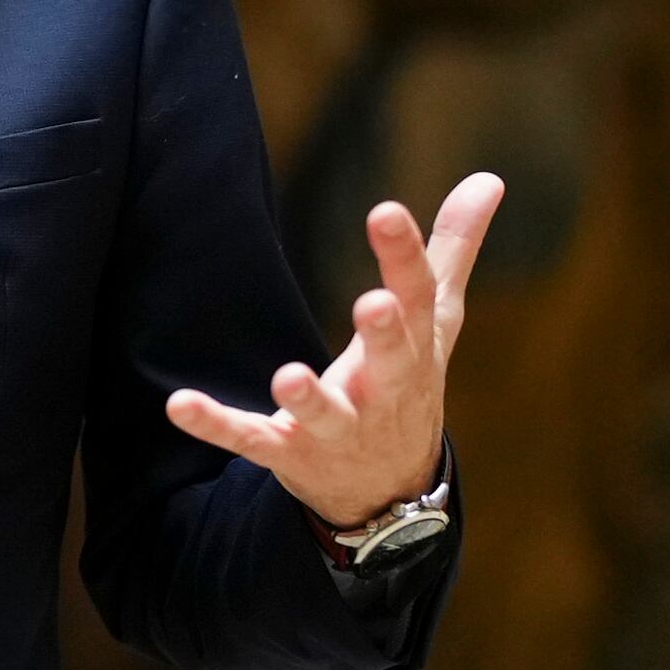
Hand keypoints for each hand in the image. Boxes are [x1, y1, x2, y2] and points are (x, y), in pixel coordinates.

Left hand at [164, 174, 503, 527]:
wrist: (391, 491)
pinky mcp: (290, 453)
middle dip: (383, 335)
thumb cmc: (411, 382)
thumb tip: (489, 178)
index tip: (386, 211)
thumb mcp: (437, 320)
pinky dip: (217, 425)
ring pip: (324, 415)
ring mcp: (337, 428)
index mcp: (416, 349)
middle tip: (371, 304)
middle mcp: (383, 391)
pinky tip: (180, 404)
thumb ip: (453, 249)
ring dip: (306, 399)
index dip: (404, 255)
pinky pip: (251, 440)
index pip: (417, 297)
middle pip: (390, 361)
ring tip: (286, 377)